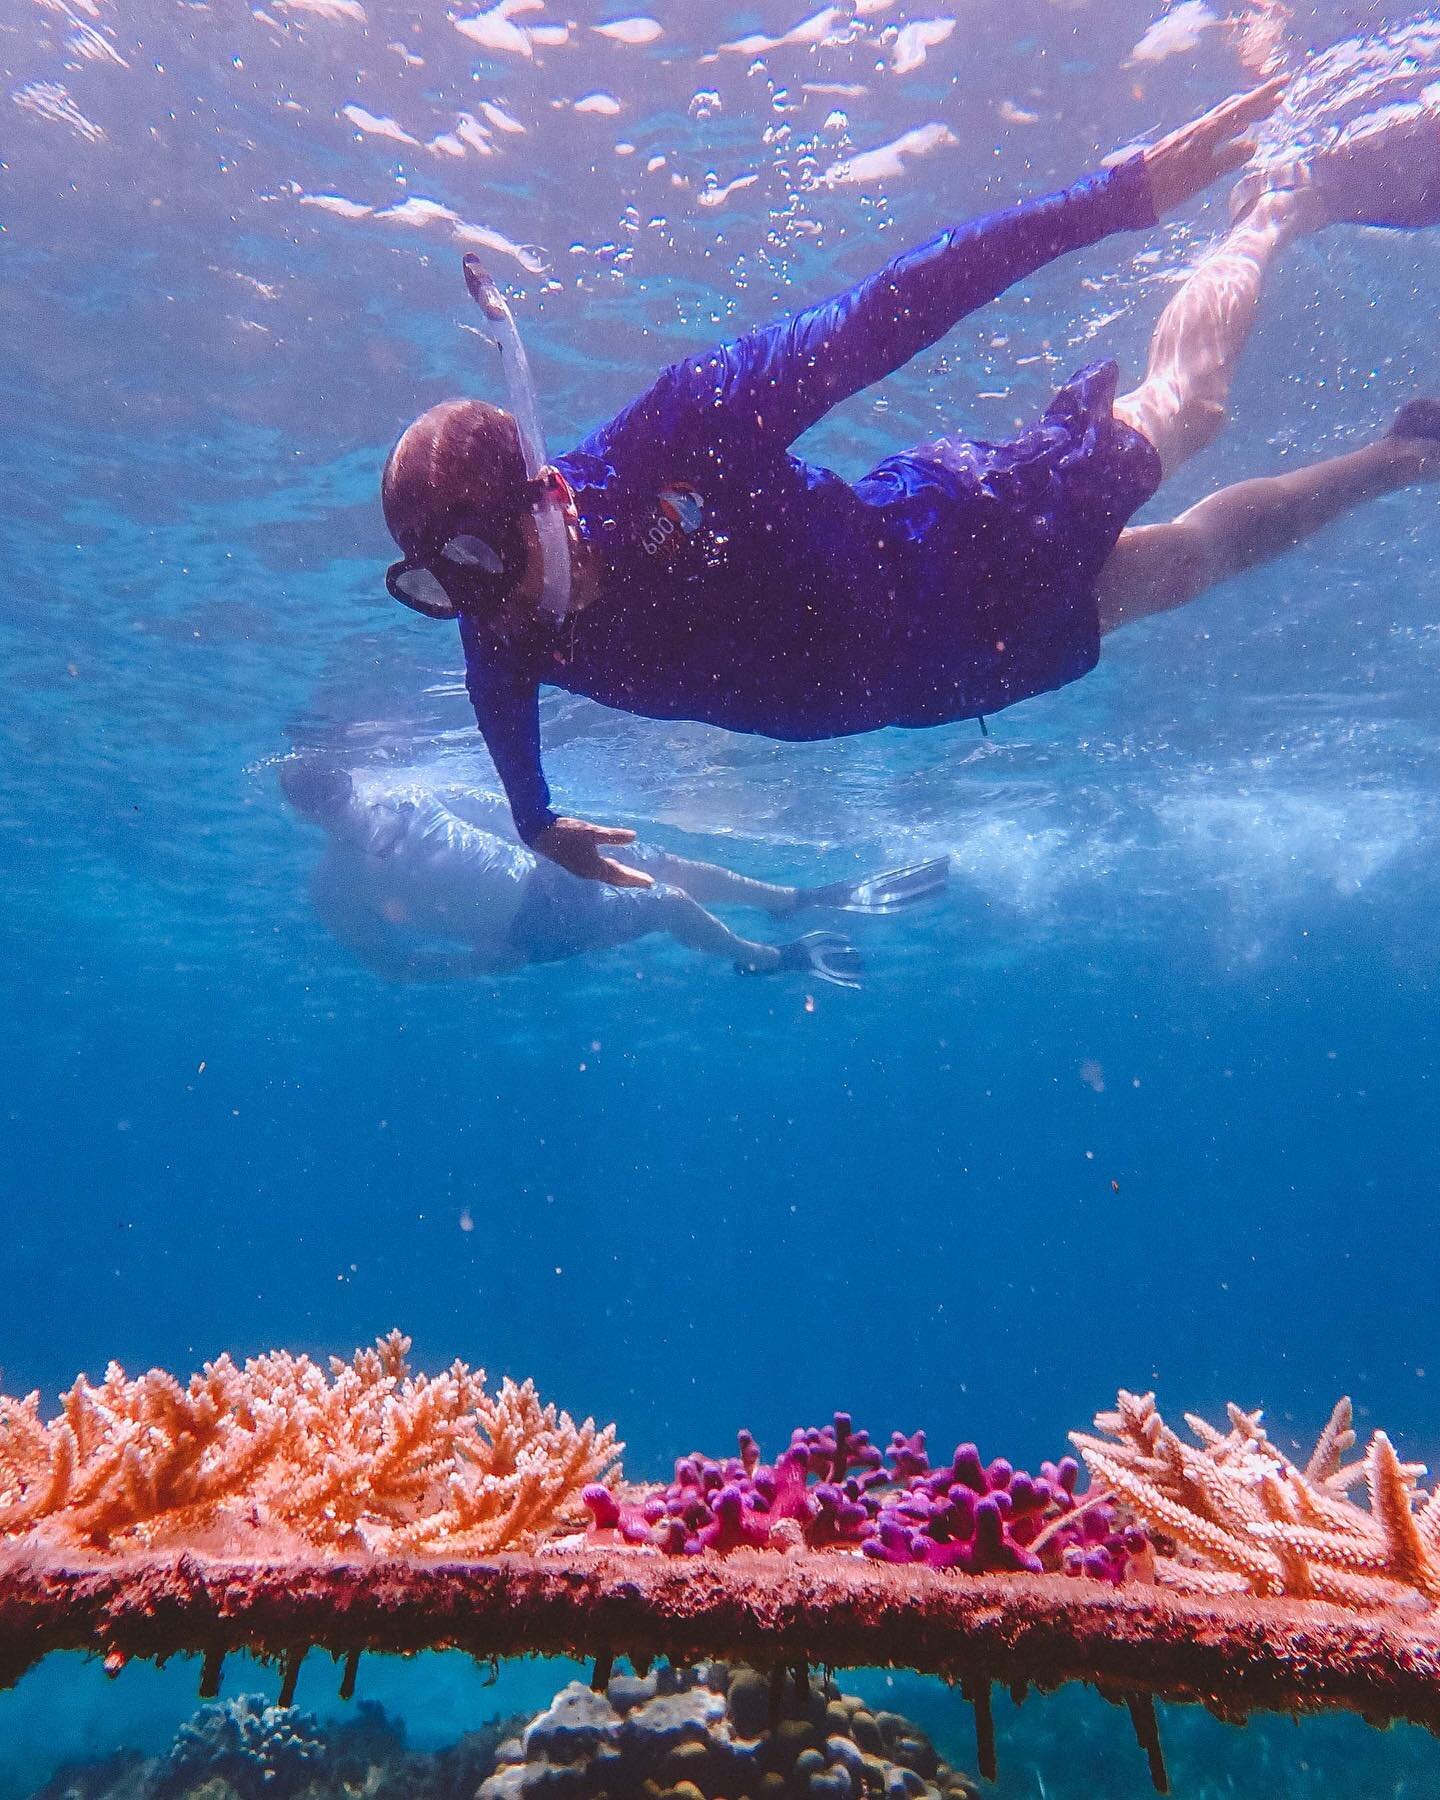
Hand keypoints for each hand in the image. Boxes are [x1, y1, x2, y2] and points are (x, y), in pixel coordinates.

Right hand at [534, 817, 653, 887]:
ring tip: (632, 876)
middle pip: (615, 878)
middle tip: (647, 882)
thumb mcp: (591, 831)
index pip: (620, 876)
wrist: (538, 833)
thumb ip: (613, 836)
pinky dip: (610, 869)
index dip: (636, 878)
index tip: (651, 882)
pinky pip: (599, 869)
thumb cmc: (566, 831)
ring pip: (607, 874)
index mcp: (593, 867)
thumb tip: (634, 837)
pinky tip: (611, 864)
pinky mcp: (577, 862)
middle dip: (631, 879)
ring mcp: (581, 868)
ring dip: (620, 875)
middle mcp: (589, 872)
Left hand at [1142, 78, 1286, 217]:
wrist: (1131, 190)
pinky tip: (1233, 130)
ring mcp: (1190, 134)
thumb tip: (1252, 144)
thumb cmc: (1167, 187)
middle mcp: (1200, 128)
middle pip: (1234, 108)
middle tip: (1279, 102)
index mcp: (1208, 132)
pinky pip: (1214, 126)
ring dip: (1245, 112)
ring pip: (1223, 116)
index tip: (1285, 83)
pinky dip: (1230, 123)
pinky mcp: (1183, 142)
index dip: (1265, 95)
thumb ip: (1228, 159)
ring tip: (1263, 113)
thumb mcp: (1202, 177)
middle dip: (1258, 103)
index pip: (1242, 108)